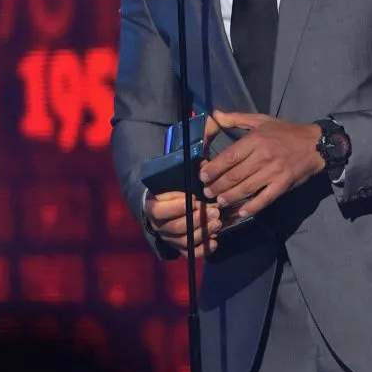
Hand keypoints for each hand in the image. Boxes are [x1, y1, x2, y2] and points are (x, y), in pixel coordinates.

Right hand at [143, 115, 223, 257]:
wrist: (169, 198)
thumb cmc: (179, 177)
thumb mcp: (186, 159)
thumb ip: (199, 142)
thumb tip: (215, 120)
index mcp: (153, 200)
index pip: (159, 207)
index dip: (177, 206)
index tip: (195, 200)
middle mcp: (157, 221)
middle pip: (173, 227)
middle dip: (195, 220)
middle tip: (214, 212)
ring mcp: (168, 234)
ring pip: (182, 240)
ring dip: (201, 232)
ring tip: (218, 222)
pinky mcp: (179, 245)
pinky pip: (189, 252)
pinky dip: (202, 249)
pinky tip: (215, 242)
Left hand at [199, 111, 324, 218]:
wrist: (316, 144)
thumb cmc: (287, 132)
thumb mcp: (262, 120)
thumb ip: (237, 118)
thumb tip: (215, 114)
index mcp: (256, 140)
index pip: (229, 157)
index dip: (214, 168)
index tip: (202, 176)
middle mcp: (263, 156)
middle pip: (235, 175)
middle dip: (218, 186)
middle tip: (207, 193)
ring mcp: (274, 172)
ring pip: (246, 188)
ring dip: (230, 197)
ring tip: (219, 202)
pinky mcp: (283, 184)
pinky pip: (265, 198)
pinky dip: (252, 207)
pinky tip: (241, 212)